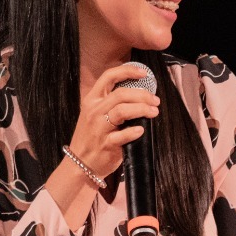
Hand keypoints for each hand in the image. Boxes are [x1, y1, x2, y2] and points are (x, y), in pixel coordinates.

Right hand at [67, 62, 161, 177]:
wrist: (80, 163)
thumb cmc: (93, 137)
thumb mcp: (95, 114)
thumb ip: (111, 103)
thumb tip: (140, 93)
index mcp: (92, 100)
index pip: (108, 77)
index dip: (127, 71)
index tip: (144, 73)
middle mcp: (94, 111)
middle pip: (120, 94)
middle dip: (142, 95)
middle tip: (155, 101)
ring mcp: (99, 128)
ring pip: (122, 111)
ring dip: (142, 109)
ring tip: (154, 112)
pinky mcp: (106, 144)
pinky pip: (122, 135)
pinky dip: (134, 132)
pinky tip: (142, 130)